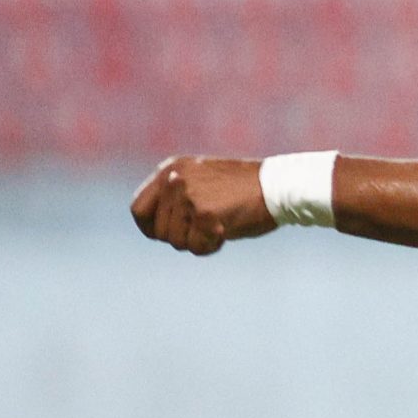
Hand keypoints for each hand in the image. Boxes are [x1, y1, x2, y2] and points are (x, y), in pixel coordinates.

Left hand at [129, 156, 276, 254]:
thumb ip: (177, 196)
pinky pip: (197, 247)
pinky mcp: (205, 213)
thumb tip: (154, 228)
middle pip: (160, 231)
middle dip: (182, 237)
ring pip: (177, 242)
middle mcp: (174, 180)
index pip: (138, 209)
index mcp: (171, 169)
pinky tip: (227, 232)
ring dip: (198, 242)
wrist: (279, 185)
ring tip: (221, 226)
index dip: (150, 229)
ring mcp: (189, 196)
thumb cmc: (247, 188)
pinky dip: (211, 246)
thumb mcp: (203, 180)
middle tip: (207, 229)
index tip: (168, 236)